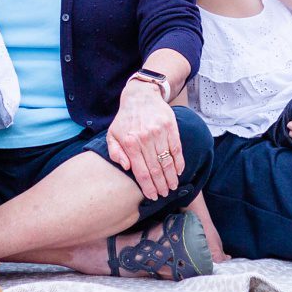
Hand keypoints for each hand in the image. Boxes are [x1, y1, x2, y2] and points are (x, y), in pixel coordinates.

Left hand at [107, 80, 182, 200]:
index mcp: (130, 143)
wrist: (141, 95)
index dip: (148, 187)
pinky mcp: (171, 127)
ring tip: (173, 186)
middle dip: (161, 185)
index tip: (153, 196)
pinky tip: (179, 171)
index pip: (141, 172)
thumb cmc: (125, 118)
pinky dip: (179, 162)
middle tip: (164, 194)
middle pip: (155, 169)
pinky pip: (177, 149)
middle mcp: (145, 139)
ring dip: (171, 177)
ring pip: (167, 161)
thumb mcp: (112, 134)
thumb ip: (115, 152)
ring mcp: (159, 133)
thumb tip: (126, 167)